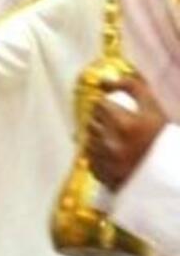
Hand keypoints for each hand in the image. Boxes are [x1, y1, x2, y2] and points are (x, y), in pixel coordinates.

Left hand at [88, 74, 168, 190]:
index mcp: (124, 125)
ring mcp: (104, 161)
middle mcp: (111, 143)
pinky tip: (114, 156)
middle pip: (92, 121)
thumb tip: (104, 81)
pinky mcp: (100, 174)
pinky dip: (98, 155)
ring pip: (89, 139)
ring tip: (117, 142)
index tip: (116, 111)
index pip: (99, 105)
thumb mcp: (153, 109)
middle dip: (102, 122)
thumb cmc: (162, 139)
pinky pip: (90, 157)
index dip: (107, 106)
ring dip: (99, 138)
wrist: (166, 174)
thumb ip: (132, 87)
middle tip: (118, 127)